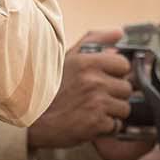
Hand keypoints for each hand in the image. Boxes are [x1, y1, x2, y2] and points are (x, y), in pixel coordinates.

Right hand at [28, 30, 134, 149]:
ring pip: (124, 108)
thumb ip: (95, 40)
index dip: (117, 73)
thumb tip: (120, 33)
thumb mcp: (69, 57)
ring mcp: (96, 103)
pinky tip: (90, 122)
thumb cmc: (51, 87)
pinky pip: (116, 125)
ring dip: (112, 112)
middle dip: (115, 95)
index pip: (124, 65)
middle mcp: (93, 81)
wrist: (32, 121)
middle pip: (127, 88)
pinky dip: (106, 127)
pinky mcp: (96, 124)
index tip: (105, 79)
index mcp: (87, 62)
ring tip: (93, 110)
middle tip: (96, 98)